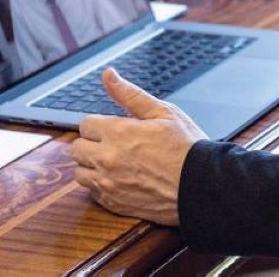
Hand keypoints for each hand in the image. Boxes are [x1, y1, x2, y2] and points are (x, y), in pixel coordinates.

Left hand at [71, 68, 205, 225]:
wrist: (201, 184)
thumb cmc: (186, 146)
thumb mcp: (163, 112)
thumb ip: (130, 94)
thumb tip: (108, 75)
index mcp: (117, 132)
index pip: (86, 124)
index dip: (102, 124)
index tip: (116, 128)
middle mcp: (106, 159)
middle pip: (77, 148)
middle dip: (92, 144)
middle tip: (115, 144)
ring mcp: (108, 184)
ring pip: (80, 172)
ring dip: (92, 166)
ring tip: (116, 163)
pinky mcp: (113, 203)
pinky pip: (92, 192)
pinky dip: (101, 185)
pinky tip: (122, 179)